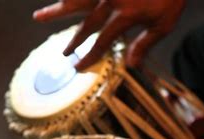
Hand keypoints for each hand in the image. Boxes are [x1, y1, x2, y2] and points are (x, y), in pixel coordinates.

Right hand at [33, 0, 185, 68]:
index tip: (79, 66)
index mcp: (125, 14)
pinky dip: (71, 0)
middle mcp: (111, 0)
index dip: (90, 55)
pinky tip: (62, 1)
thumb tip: (131, 65)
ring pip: (77, 1)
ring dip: (58, 9)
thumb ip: (145, 43)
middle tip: (63, 52)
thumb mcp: (164, 23)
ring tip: (39, 16)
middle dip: (74, 40)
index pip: (102, 41)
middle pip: (85, 23)